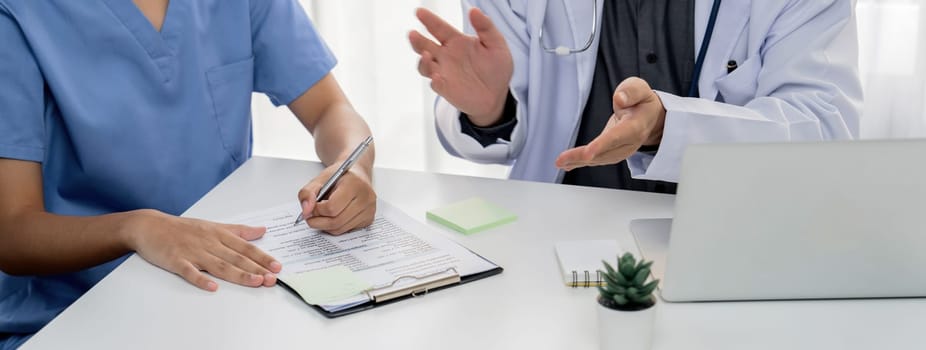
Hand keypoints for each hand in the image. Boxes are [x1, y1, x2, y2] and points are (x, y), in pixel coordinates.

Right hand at [125, 212, 281, 291]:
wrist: (149, 226)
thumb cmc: (183, 228)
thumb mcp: (213, 225)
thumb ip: (239, 230)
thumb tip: (262, 230)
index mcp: (218, 234)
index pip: (245, 247)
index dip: (262, 257)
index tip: (277, 266)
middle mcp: (209, 242)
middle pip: (236, 258)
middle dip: (256, 268)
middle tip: (272, 279)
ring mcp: (192, 252)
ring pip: (219, 265)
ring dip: (238, 274)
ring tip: (255, 282)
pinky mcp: (176, 261)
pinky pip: (190, 271)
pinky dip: (201, 279)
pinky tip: (212, 287)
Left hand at [297, 165, 375, 234]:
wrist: (356, 174)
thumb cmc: (339, 176)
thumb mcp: (320, 179)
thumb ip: (307, 193)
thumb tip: (306, 211)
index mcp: (355, 184)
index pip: (332, 207)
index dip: (317, 210)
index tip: (311, 207)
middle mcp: (366, 198)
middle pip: (336, 221)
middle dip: (318, 221)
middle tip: (311, 216)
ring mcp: (369, 210)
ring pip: (340, 228)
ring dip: (325, 225)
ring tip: (321, 215)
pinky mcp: (369, 219)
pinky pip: (346, 230)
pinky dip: (335, 226)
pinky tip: (333, 216)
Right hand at [409, 7, 512, 125]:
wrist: (497, 95)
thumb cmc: (496, 69)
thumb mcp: (496, 44)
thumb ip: (485, 27)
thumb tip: (474, 10)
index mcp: (456, 42)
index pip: (439, 28)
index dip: (429, 20)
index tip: (419, 12)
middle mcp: (446, 56)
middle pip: (425, 46)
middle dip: (417, 40)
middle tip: (413, 34)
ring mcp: (444, 73)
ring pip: (425, 65)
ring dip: (423, 61)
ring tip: (427, 55)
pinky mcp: (446, 89)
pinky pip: (435, 84)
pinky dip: (434, 80)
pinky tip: (437, 77)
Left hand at [555, 77, 666, 170]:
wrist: (650, 117)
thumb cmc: (642, 102)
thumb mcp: (640, 88)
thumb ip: (631, 91)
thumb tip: (620, 99)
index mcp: (636, 126)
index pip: (618, 136)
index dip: (602, 145)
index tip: (588, 152)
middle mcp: (628, 143)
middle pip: (604, 152)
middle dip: (582, 156)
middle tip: (562, 160)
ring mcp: (621, 151)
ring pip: (598, 159)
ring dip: (578, 161)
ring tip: (560, 162)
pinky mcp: (612, 153)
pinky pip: (595, 159)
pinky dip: (580, 163)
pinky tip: (566, 165)